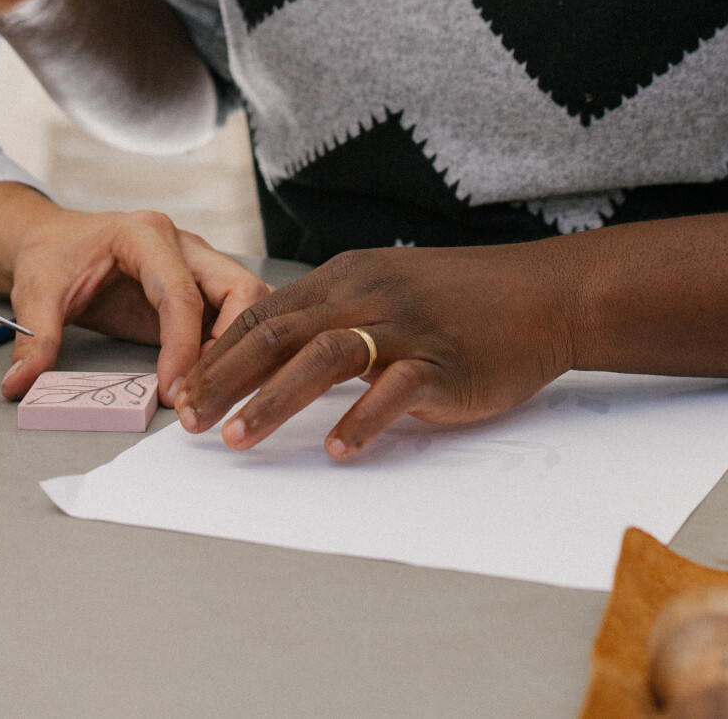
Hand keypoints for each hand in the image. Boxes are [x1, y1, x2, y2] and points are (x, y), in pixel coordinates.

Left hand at [0, 185, 268, 405]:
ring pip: (247, 300)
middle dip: (233, 343)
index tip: (173, 390)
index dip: (182, 346)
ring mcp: (197, 264)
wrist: (54, 242)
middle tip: (211, 393)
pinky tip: (221, 380)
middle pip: (237, 286)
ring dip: (240, 347)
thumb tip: (22, 383)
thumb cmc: (51, 257)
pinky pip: (235, 314)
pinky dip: (236, 347)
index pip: (180, 292)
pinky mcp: (201, 288)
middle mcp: (182, 244)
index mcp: (143, 235)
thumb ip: (35, 338)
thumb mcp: (36, 293)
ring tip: (218, 391)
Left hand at [172, 244, 579, 457]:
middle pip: (279, 332)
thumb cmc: (462, 299)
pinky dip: (363, 419)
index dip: (217, 352)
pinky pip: (397, 390)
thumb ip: (333, 316)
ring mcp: (406, 329)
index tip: (182, 390)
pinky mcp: (445, 363)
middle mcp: (367, 296)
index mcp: (345, 277)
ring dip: (274, 399)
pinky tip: (338, 450)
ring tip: (238, 439)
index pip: (263, 313)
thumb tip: (273, 355)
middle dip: (224, 377)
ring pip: (324, 356)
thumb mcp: (386, 288)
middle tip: (187, 420)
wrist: (545, 295)